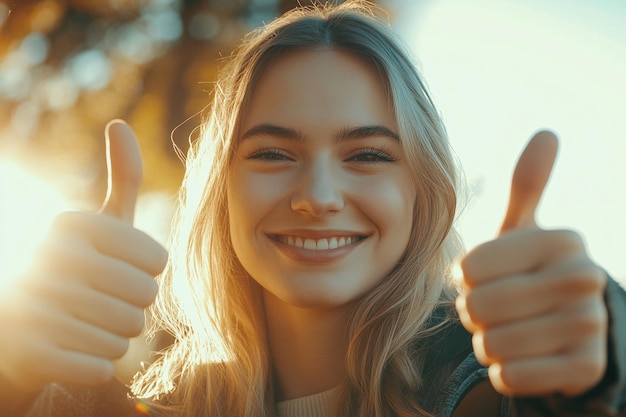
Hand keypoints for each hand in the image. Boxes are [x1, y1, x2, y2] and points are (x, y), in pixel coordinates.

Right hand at [0, 121, 167, 390]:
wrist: (16, 324)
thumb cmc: (75, 266)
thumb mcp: (99, 222)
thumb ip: (122, 178)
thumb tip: (120, 125)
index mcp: (73, 224)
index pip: (158, 261)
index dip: (147, 273)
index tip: (117, 269)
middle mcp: (51, 258)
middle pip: (146, 297)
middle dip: (134, 305)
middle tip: (102, 300)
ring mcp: (37, 306)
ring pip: (127, 333)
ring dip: (116, 333)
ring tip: (85, 321)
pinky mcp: (33, 353)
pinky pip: (104, 365)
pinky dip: (97, 362)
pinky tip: (72, 347)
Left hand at [455, 131, 607, 396]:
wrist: (565, 328)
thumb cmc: (527, 272)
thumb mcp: (524, 230)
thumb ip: (529, 185)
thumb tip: (547, 133)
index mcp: (563, 240)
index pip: (468, 269)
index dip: (463, 280)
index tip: (484, 279)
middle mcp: (585, 280)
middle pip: (478, 307)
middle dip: (474, 314)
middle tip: (492, 309)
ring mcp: (590, 327)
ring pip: (492, 344)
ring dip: (487, 342)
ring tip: (507, 330)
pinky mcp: (585, 370)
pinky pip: (510, 376)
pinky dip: (503, 370)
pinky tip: (521, 357)